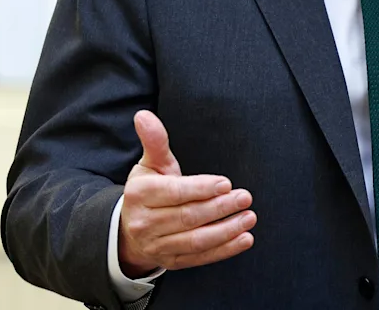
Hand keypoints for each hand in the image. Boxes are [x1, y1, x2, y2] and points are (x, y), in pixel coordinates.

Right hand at [118, 111, 255, 276]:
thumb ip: (154, 141)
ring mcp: (157, 245)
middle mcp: (145, 222)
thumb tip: (143, 115)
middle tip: (245, 197)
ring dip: (226, 230)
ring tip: (249, 217)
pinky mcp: (170, 261)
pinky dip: (224, 250)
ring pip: (195, 240)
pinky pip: (199, 258)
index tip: (226, 183)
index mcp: (140, 194)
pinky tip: (244, 239)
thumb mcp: (150, 164)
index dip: (201, 189)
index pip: (174, 193)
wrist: (129, 229)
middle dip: (220, 208)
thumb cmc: (148, 189)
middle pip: (188, 217)